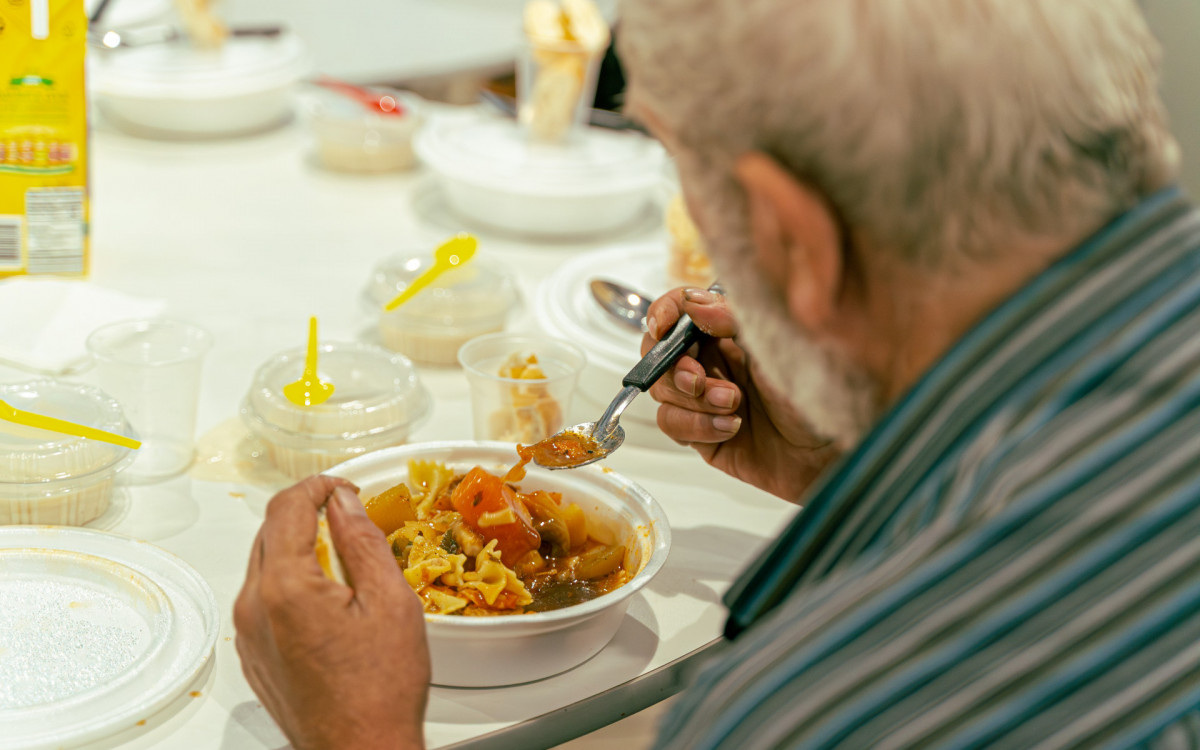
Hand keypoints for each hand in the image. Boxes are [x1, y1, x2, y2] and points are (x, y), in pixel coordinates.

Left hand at [234, 475, 429, 749]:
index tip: (343, 488)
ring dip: (297, 548)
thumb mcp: (390, 601)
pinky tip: (328, 597)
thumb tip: (344, 502)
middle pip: (268, 532)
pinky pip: (264, 601)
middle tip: (346, 512)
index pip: (286, 507)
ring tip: (343, 555)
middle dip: (306, 513)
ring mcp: (249, 636)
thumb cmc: (380, 690)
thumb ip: (362, 541)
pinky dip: (290, 583)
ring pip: (264, 566)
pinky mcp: (254, 656)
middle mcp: (254, 609)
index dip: (318, 486)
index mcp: (285, 588)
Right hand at [642, 287, 838, 500]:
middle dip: (675, 367)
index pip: (681, 311)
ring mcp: (706, 399)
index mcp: (730, 332)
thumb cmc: (820, 393)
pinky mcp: (703, 434)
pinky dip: (697, 425)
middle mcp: (715, 362)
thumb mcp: (777, 344)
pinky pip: (674, 425)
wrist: (833, 451)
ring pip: (664, 392)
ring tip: (734, 405)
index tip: (663, 327)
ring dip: (693, 400)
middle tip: (701, 380)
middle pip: (660, 353)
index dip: (664, 314)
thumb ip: (732, 319)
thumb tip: (693, 304)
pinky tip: (731, 426)